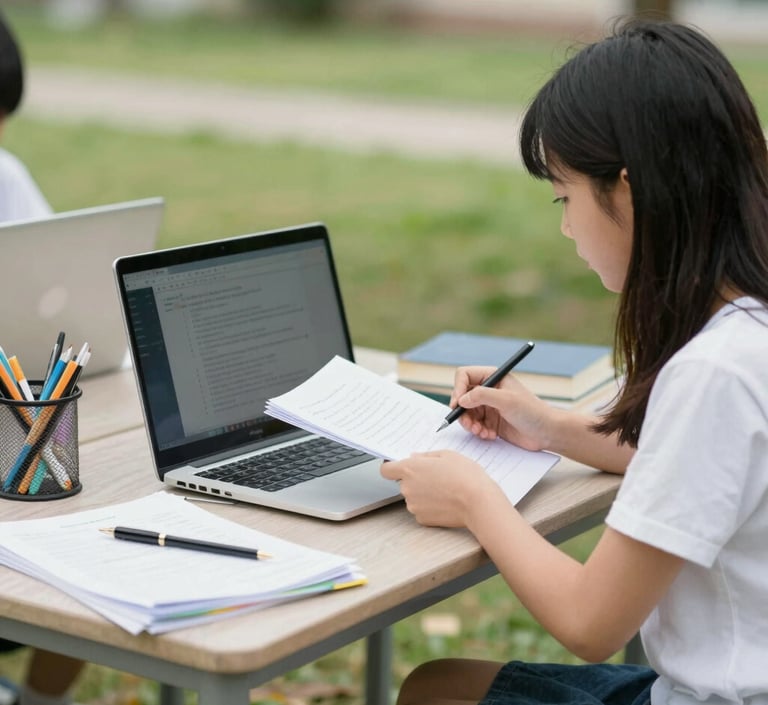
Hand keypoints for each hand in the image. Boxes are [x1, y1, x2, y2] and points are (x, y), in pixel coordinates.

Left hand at [381, 450, 502, 526]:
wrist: (478, 503)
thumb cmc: (466, 476)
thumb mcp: (448, 455)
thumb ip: (427, 456)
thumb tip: (415, 458)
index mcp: (410, 469)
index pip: (386, 470)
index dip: (392, 468)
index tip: (400, 467)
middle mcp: (407, 488)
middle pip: (403, 483)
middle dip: (416, 480)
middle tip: (436, 477)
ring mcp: (413, 505)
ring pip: (414, 497)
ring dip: (424, 494)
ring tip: (445, 490)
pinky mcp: (422, 519)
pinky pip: (422, 510)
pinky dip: (430, 507)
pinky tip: (446, 502)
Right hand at [450, 365, 557, 451]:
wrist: (547, 432)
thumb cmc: (532, 412)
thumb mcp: (506, 400)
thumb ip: (482, 395)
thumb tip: (461, 400)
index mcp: (493, 377)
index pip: (464, 376)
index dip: (458, 389)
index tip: (458, 404)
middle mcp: (489, 390)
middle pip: (462, 397)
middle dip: (463, 412)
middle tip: (469, 424)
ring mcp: (489, 406)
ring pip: (466, 413)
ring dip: (470, 424)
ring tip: (481, 432)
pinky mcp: (491, 422)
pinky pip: (475, 425)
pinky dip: (478, 431)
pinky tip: (490, 435)